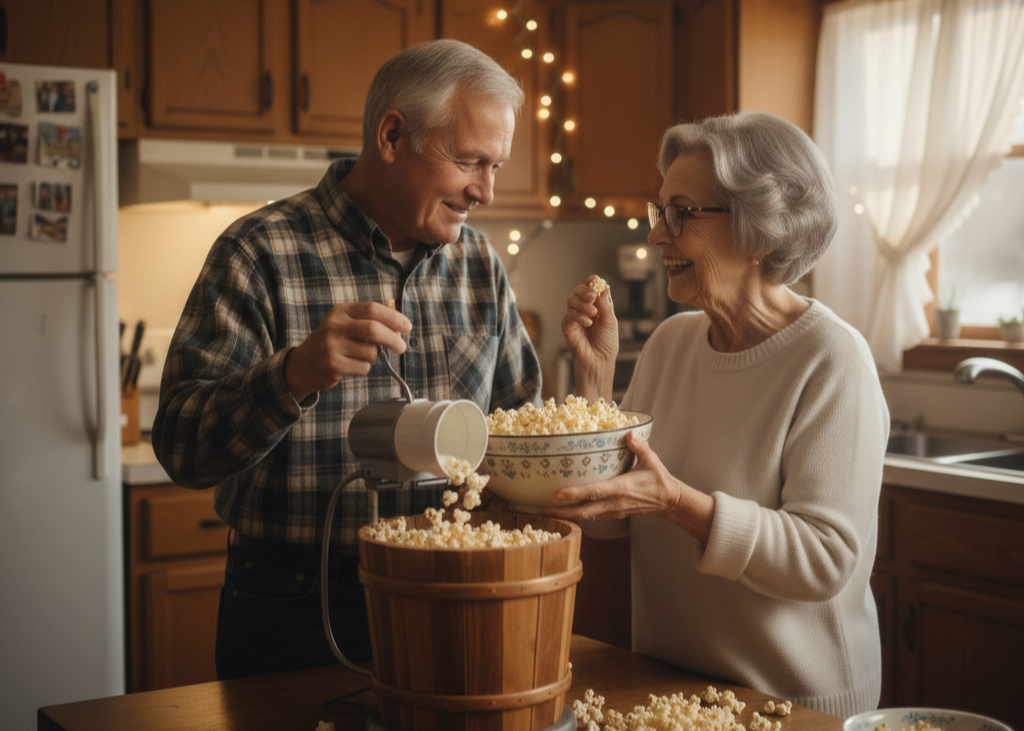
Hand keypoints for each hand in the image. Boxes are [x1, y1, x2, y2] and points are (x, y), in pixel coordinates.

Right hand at [284, 301, 411, 401]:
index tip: (407, 326)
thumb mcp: (345, 325)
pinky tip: (350, 365)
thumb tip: (400, 329)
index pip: (372, 309)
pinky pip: (363, 367)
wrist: (302, 366)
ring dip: (373, 357)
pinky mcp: (332, 364)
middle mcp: (335, 325)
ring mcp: (332, 345)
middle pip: (374, 329)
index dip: (393, 317)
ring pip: (371, 352)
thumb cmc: (332, 344)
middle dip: (393, 339)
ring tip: (359, 356)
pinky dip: (363, 368)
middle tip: (401, 348)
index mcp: (341, 311)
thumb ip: (368, 322)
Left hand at [543, 431, 713, 544]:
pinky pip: (592, 516)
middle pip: (584, 511)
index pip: (595, 492)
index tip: (558, 494)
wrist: (668, 501)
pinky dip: (577, 514)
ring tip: (547, 510)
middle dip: (562, 512)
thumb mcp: (651, 460)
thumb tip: (629, 433)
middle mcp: (614, 502)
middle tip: (541, 509)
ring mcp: (613, 511)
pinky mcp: (613, 514)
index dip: (576, 494)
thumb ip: (639, 446)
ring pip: (586, 516)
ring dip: (567, 515)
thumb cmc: (658, 479)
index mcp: (620, 488)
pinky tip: (566, 510)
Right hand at [560, 277, 618, 396]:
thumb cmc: (606, 342)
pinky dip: (579, 316)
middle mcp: (585, 308)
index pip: (592, 287)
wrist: (599, 360)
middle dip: (585, 291)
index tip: (595, 281)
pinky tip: (588, 323)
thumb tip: (601, 286)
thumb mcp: (610, 321)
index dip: (593, 282)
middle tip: (593, 297)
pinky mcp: (567, 325)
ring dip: (583, 304)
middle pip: (579, 289)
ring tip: (593, 314)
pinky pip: (569, 314)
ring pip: (572, 299)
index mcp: (597, 304)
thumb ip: (605, 304)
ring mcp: (575, 316)